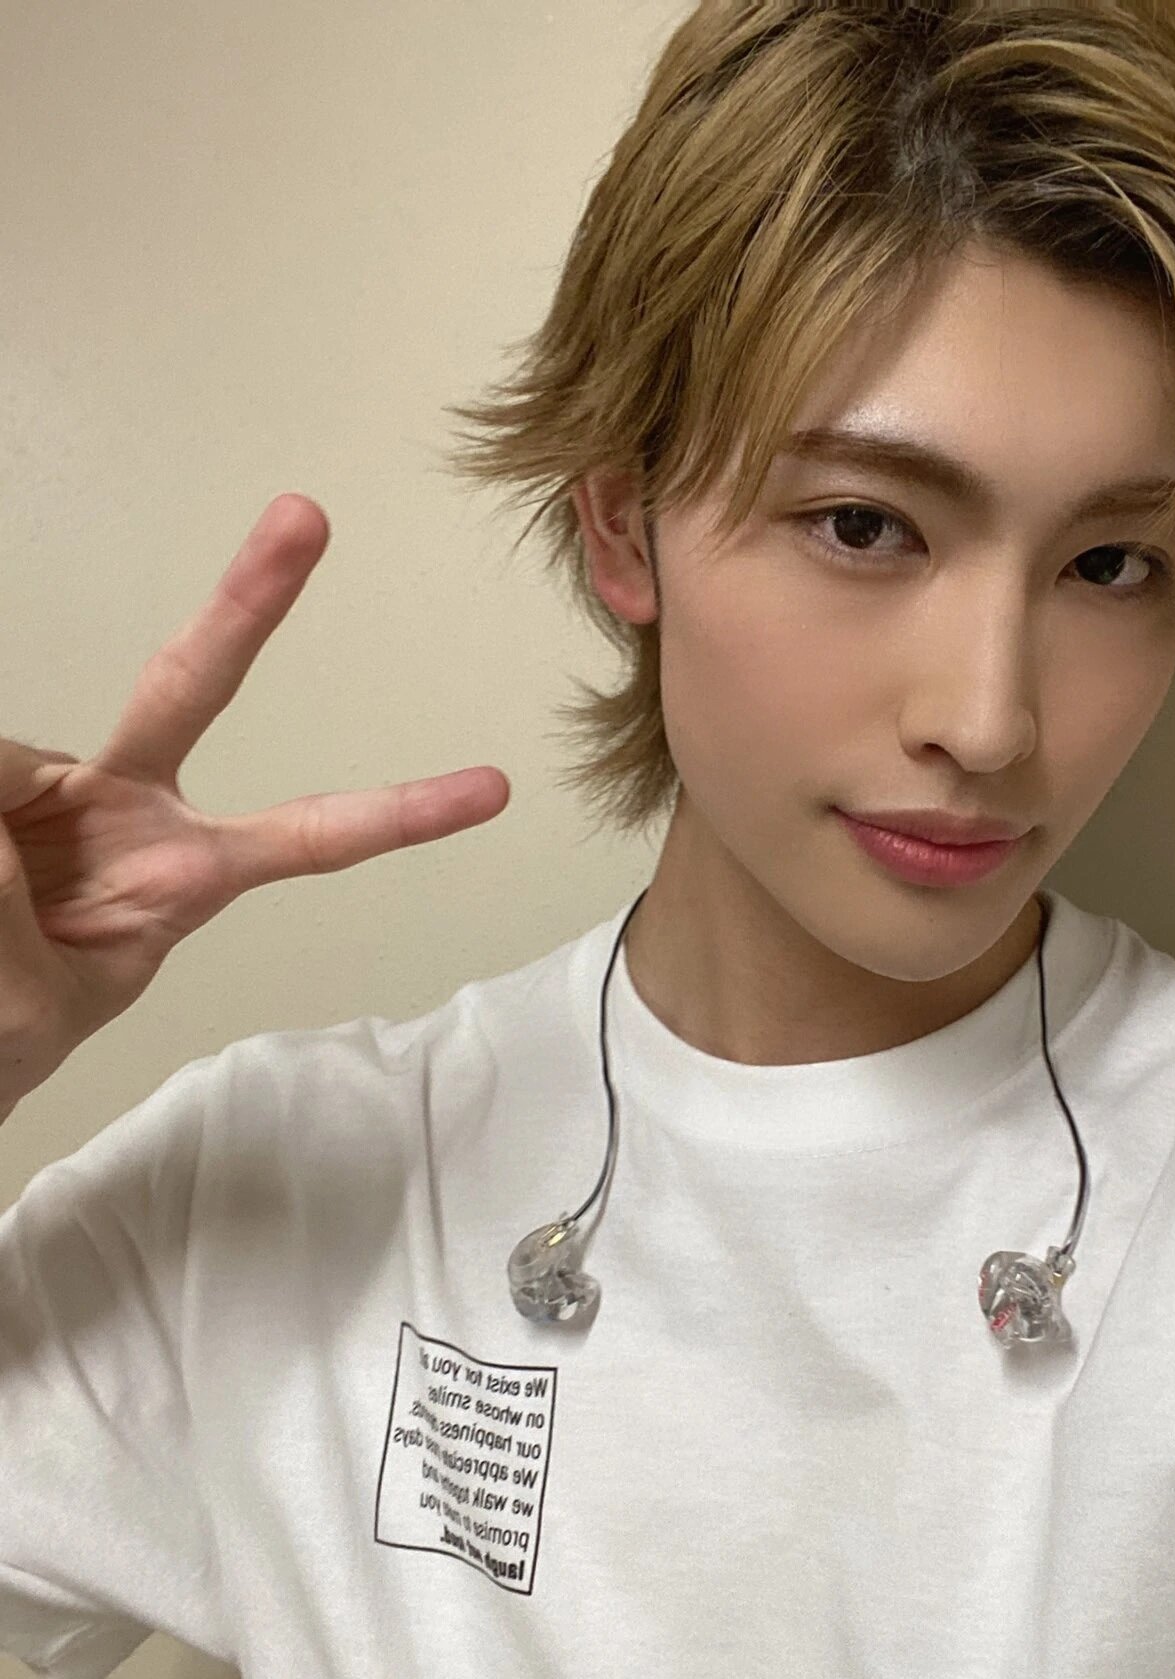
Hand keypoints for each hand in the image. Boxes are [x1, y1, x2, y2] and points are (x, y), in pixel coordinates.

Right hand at [0, 494, 509, 1109]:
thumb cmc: (5, 1033)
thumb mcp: (34, 1006)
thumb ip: (17, 913)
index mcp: (187, 877)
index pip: (310, 838)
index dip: (399, 813)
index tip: (493, 789)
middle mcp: (135, 809)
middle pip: (193, 683)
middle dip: (250, 601)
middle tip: (307, 515)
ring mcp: (61, 784)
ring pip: (16, 761)